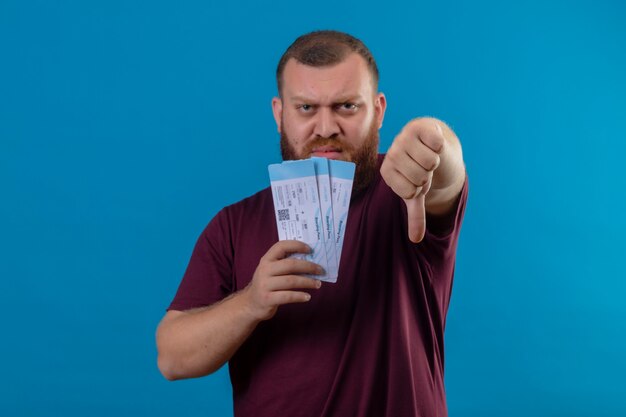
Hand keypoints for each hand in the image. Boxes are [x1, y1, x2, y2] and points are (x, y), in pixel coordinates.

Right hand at [242, 240, 322, 320]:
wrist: (251, 304)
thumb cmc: (267, 284)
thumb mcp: (271, 270)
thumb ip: (285, 264)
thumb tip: (311, 260)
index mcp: (266, 259)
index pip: (281, 246)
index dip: (296, 245)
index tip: (310, 249)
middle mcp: (264, 270)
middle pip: (290, 264)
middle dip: (308, 266)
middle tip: (321, 270)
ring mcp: (265, 285)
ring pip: (291, 281)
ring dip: (307, 282)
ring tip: (318, 284)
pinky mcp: (267, 299)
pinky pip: (287, 296)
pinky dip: (299, 296)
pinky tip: (307, 297)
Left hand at [380, 118, 444, 242]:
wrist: (431, 142)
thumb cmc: (420, 169)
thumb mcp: (417, 192)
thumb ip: (415, 215)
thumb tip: (415, 239)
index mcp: (387, 172)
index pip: (410, 192)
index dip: (421, 189)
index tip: (417, 180)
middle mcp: (391, 154)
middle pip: (421, 177)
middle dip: (429, 175)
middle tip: (424, 167)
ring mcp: (403, 138)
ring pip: (430, 161)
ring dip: (435, 161)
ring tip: (428, 156)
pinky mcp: (418, 126)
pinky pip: (436, 143)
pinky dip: (440, 146)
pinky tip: (433, 143)